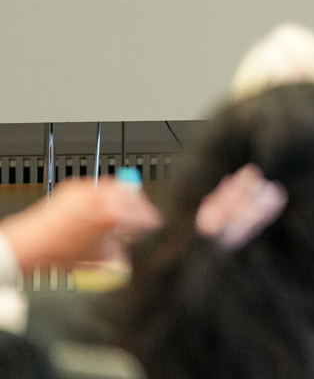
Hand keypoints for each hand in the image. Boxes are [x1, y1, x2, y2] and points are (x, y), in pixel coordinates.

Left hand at [0, 179, 160, 270]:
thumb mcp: (95, 257)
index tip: (153, 226)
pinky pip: (100, 186)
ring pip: (119, 188)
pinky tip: (104, 206)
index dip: (151, 223)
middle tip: (143, 218)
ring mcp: (89, 190)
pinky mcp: (76, 187)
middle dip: (141, 208)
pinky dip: (106, 194)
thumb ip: (117, 252)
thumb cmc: (56, 253)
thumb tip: (127, 253)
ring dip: (125, 199)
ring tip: (125, 211)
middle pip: (135, 197)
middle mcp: (102, 198)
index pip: (143, 215)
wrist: (29, 244)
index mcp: (112, 215)